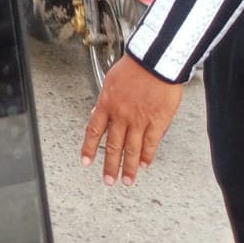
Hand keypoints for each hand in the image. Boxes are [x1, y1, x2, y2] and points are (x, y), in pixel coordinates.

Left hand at [81, 55, 182, 185]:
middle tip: (108, 180)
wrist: (154, 62)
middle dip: (109, 165)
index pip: (94, 130)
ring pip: (131, 148)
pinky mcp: (157, 121)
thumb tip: (96, 114)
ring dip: (128, 167)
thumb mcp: (110, 81)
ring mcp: (139, 119)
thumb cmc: (133, 67)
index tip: (86, 161)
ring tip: (126, 181)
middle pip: (113, 145)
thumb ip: (105, 101)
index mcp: (107, 104)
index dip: (89, 148)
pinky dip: (147, 155)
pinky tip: (144, 164)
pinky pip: (151, 142)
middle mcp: (121, 114)